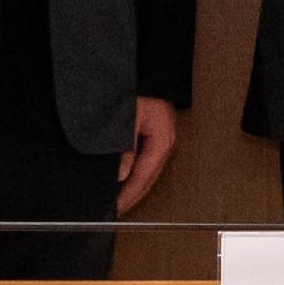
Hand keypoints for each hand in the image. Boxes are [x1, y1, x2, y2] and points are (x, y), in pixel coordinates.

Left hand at [115, 95, 179, 213]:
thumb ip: (126, 148)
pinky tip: (127, 181)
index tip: (118, 207)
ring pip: (149, 173)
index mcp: (163, 138)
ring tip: (121, 202)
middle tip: (117, 211)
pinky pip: (147, 162)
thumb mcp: (127, 119)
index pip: (144, 176)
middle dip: (133, 196)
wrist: (144, 73)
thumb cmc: (136, 89)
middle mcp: (166, 141)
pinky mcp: (155, 136)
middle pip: (149, 178)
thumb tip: (122, 173)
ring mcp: (163, 139)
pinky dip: (137, 176)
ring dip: (136, 188)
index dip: (129, 194)